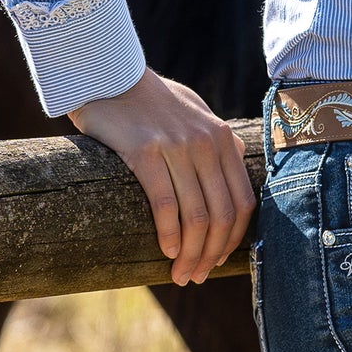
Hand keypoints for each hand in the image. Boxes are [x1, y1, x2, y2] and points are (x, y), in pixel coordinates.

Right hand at [68, 68, 255, 285]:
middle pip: (222, 215)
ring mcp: (178, 147)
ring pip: (197, 216)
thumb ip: (215, 139)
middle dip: (211, 254)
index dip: (233, 239)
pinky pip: (166, 204)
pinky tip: (164, 250)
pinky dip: (169, 234)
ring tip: (179, 273)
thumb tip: (233, 163)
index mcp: (223, 139)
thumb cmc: (150, 100)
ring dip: (190, 253)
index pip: (242, 202)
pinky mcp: (146, 153)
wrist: (109, 75)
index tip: (218, 260)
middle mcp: (207, 143)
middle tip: (195, 276)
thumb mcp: (194, 112)